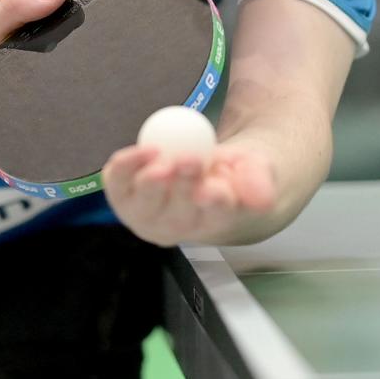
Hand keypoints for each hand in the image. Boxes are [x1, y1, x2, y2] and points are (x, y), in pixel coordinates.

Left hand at [103, 139, 276, 246]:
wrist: (201, 173)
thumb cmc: (231, 173)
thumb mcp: (254, 168)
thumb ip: (258, 181)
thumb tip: (262, 200)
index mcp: (216, 220)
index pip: (216, 215)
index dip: (214, 202)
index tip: (214, 187)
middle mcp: (178, 227)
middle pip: (177, 214)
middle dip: (181, 186)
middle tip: (187, 160)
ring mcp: (147, 217)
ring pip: (143, 205)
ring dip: (149, 180)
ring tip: (159, 154)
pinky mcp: (122, 198)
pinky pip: (117, 184)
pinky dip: (125, 166)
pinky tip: (141, 152)